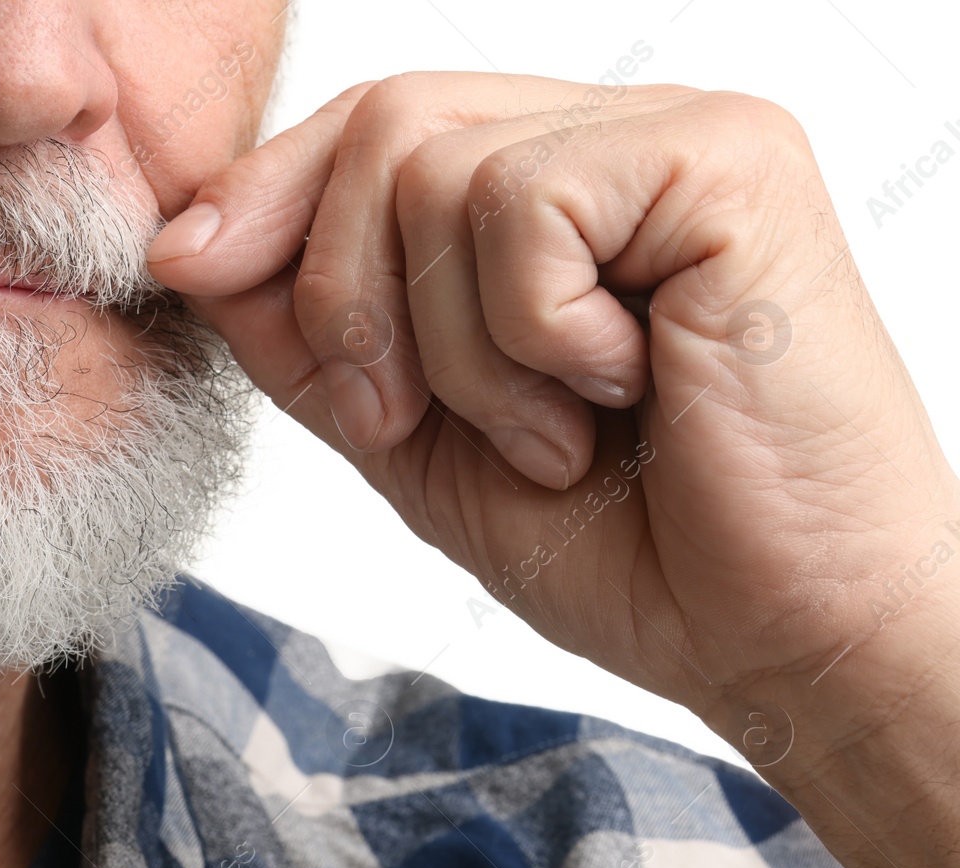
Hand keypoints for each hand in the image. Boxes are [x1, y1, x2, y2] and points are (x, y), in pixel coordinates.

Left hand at [147, 72, 959, 736]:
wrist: (778, 641)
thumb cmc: (630, 549)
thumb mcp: (420, 438)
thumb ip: (316, 339)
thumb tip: (196, 243)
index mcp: (550, 193)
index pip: (370, 127)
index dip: (268, 194)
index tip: (190, 268)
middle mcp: (615, 140)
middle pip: (382, 124)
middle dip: (347, 297)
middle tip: (406, 419)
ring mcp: (675, 140)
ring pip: (435, 172)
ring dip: (459, 352)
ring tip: (557, 432)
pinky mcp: (726, 162)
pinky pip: (523, 208)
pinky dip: (533, 339)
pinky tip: (624, 393)